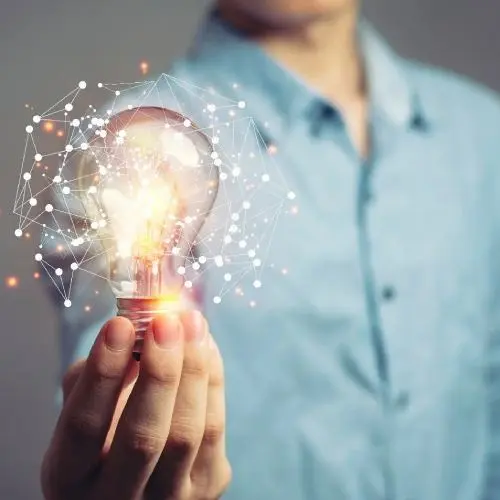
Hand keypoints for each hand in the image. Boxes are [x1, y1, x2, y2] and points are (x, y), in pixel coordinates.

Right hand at [41, 311, 230, 499]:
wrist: (135, 491)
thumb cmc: (100, 444)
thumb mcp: (79, 420)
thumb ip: (92, 380)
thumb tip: (130, 333)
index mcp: (70, 482)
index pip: (84, 427)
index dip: (103, 373)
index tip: (119, 325)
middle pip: (144, 437)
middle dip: (159, 372)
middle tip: (165, 323)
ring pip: (187, 432)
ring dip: (193, 369)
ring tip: (192, 323)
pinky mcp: (206, 488)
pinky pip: (214, 429)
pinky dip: (212, 380)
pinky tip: (205, 345)